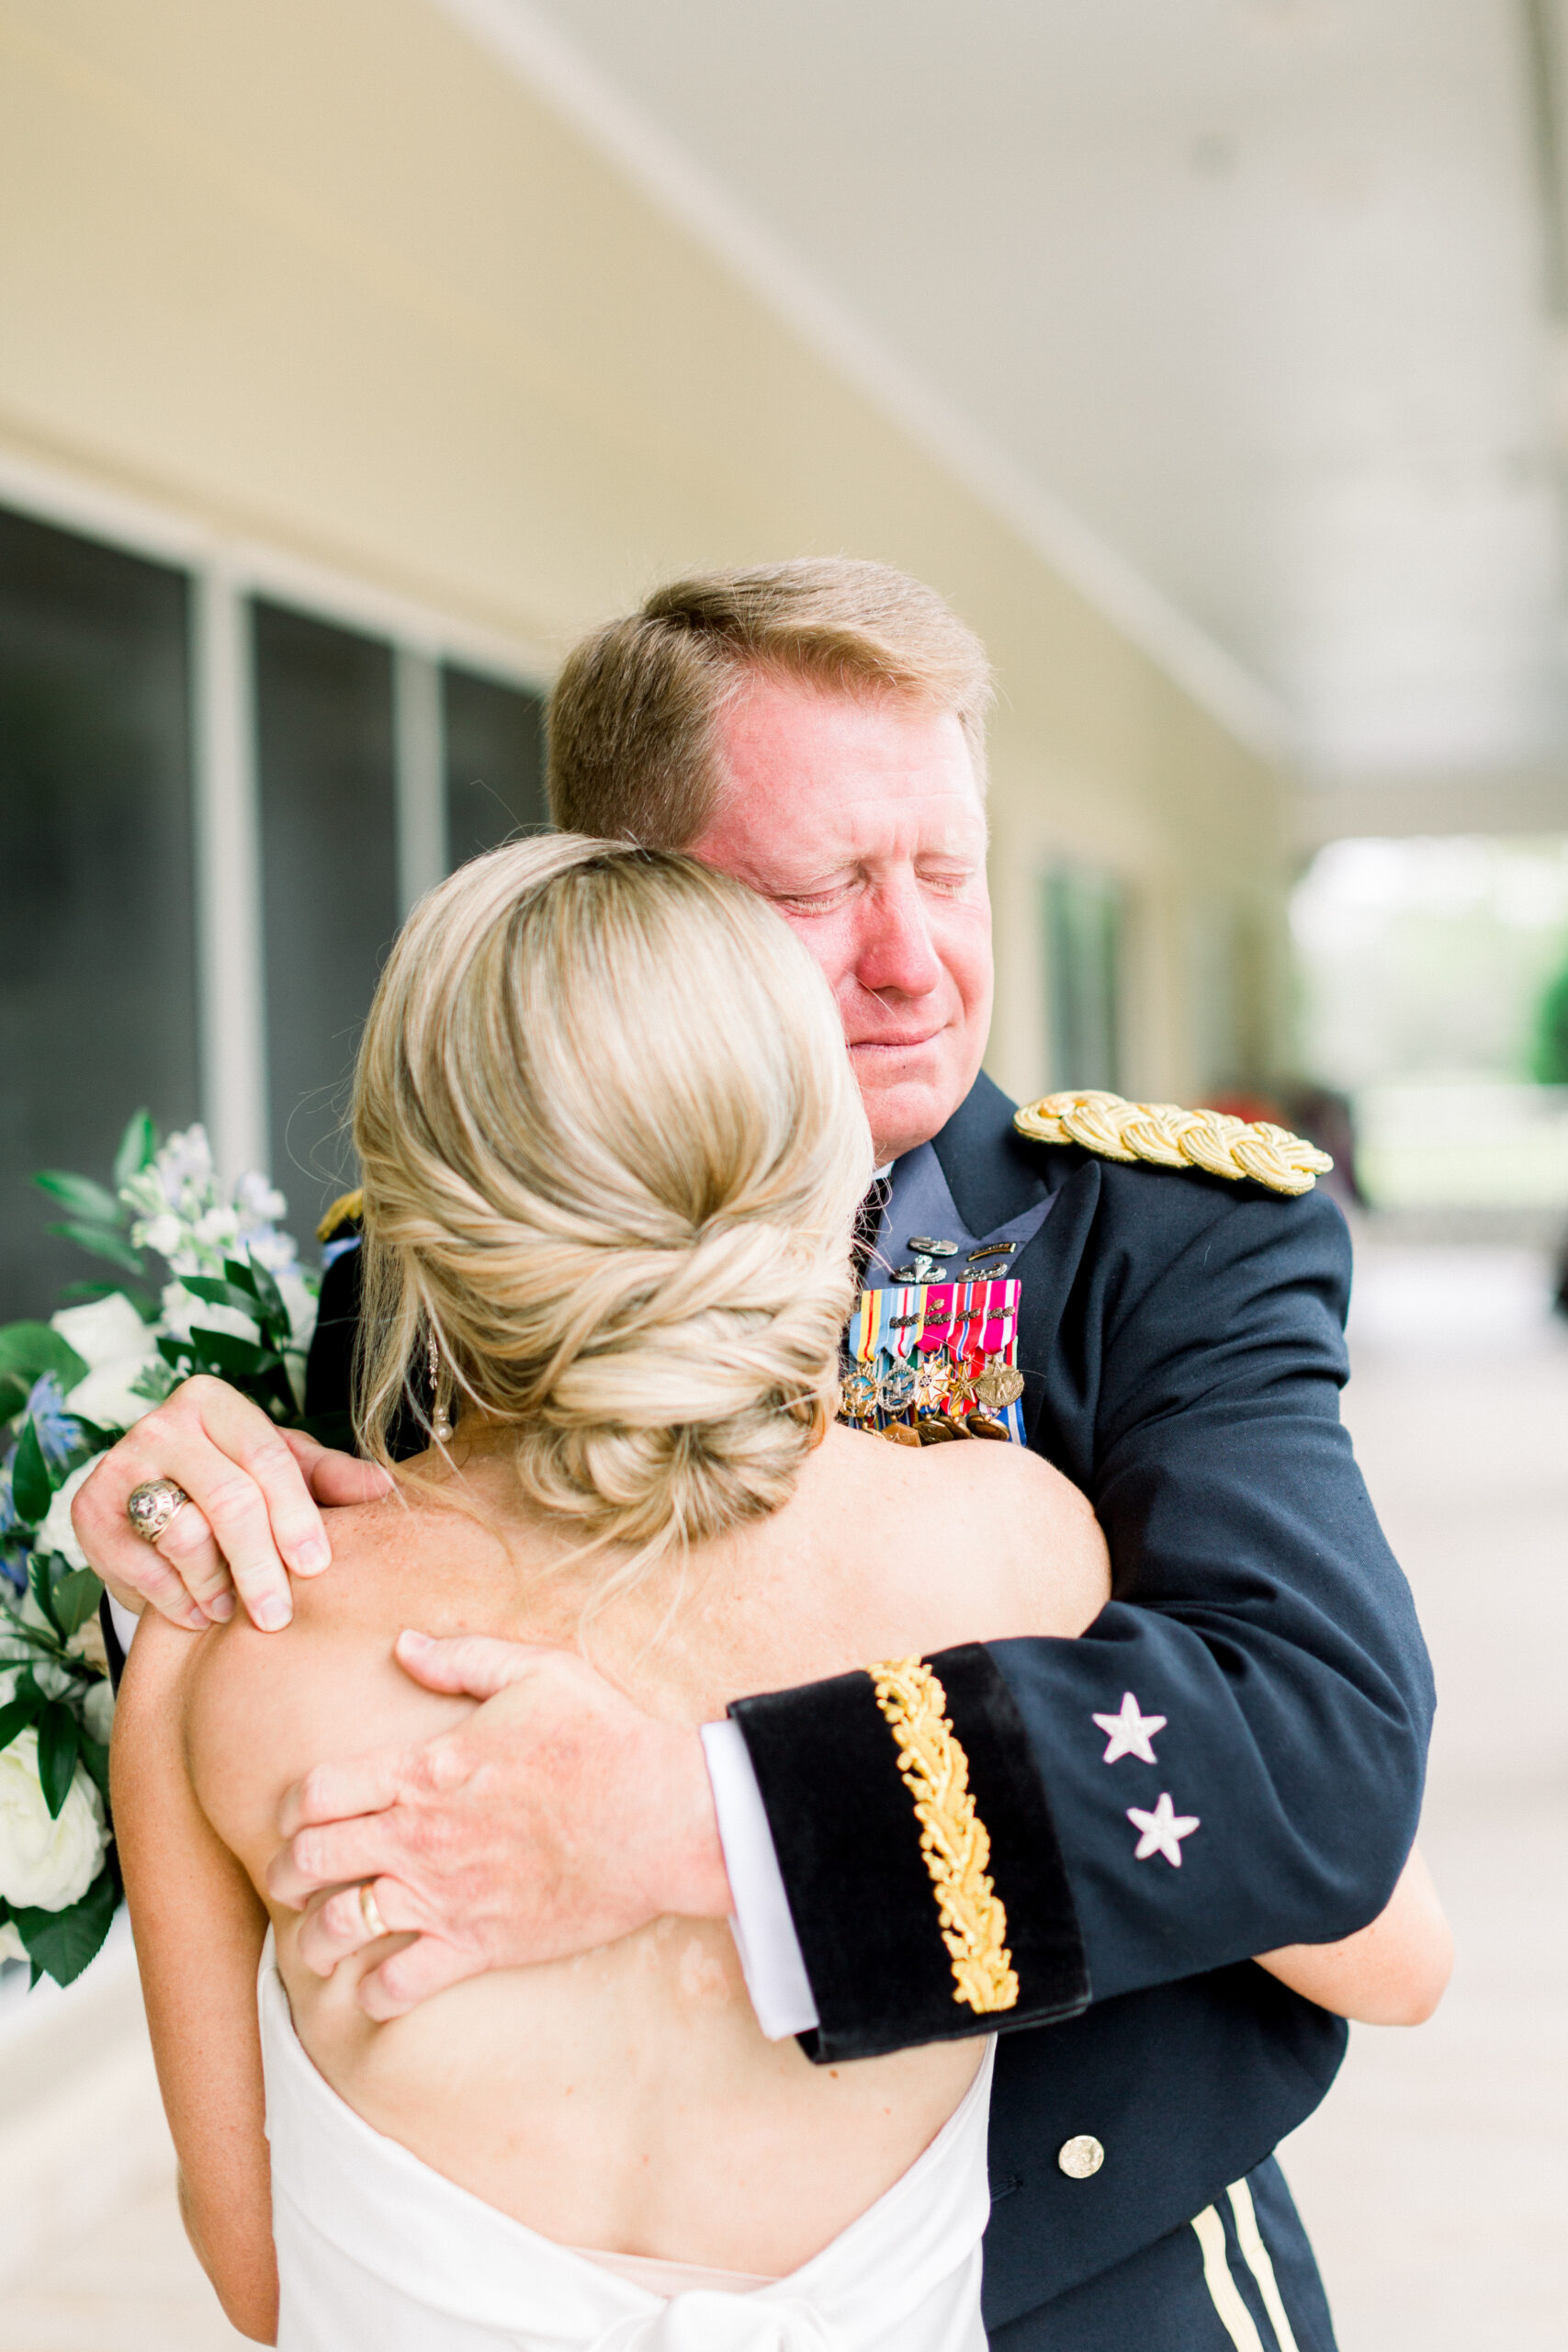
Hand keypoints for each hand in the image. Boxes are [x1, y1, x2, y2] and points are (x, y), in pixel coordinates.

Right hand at [71, 1376, 389, 1630]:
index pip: (267, 1458)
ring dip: (215, 1584)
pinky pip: (141, 1568)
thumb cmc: (234, 1479)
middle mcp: (162, 1423)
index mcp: (214, 1401)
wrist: (149, 1495)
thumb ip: (330, 1478)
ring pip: (182, 1536)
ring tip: (233, 1608)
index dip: (296, 1515)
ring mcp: (119, 1465)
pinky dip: (175, 1600)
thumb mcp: (282, 1469)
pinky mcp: (88, 1511)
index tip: (316, 1566)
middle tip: (278, 1615)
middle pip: (227, 1500)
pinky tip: (198, 1610)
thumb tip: (384, 1488)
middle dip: (259, 1566)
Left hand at [269, 1632, 731, 2018]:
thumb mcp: (537, 1670)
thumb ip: (461, 1658)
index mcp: (425, 1768)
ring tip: (316, 1944)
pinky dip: (375, 1994)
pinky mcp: (480, 1944)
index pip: (317, 1792)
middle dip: (287, 1873)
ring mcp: (446, 1896)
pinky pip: (400, 1985)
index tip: (294, 1818)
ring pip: (339, 1930)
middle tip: (291, 1879)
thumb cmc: (606, 1737)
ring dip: (314, 1940)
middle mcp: (420, 1836)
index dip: (290, 1809)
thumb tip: (403, 1645)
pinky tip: (374, 1989)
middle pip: (312, 1861)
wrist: (665, 1817)